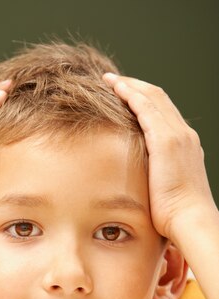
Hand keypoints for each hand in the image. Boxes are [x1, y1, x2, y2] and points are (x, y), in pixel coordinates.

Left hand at [102, 73, 215, 241]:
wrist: (189, 219)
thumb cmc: (176, 214)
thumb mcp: (167, 188)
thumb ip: (157, 176)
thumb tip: (141, 182)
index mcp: (185, 144)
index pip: (164, 111)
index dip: (144, 99)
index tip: (126, 94)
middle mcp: (184, 134)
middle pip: (158, 98)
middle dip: (135, 86)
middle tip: (113, 80)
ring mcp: (176, 135)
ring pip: (151, 97)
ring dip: (129, 85)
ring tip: (109, 80)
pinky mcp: (165, 140)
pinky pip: (145, 108)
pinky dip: (130, 95)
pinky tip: (116, 89)